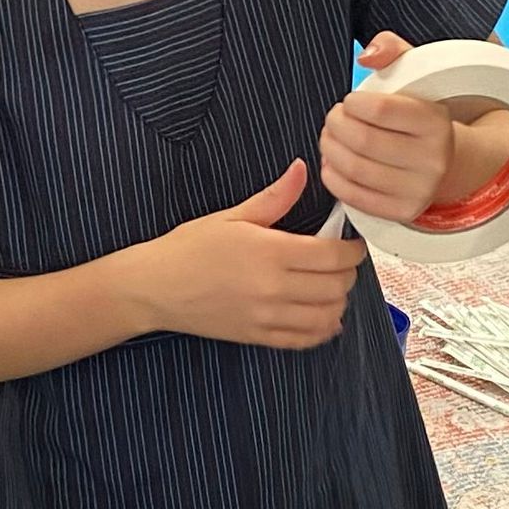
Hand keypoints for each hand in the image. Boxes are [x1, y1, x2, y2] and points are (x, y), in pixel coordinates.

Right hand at [134, 159, 367, 349]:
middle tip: (343, 263)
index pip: (333, 255)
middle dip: (349, 274)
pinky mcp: (259, 336)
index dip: (353, 250)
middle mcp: (273, 287)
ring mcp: (267, 316)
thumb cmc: (189, 247)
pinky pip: (306, 340)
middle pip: (336, 286)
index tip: (354, 244)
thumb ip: (275, 197)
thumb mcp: (232, 216)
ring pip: (327, 315)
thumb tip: (301, 169)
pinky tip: (324, 316)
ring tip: (333, 288)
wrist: (154, 288)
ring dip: (339, 302)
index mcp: (270, 251)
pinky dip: (323, 329)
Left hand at [320, 35, 456, 225]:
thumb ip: (390, 49)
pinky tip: (333, 164)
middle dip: (335, 126)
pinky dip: (333, 178)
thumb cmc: (416, 113)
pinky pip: (354, 197)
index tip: (350, 102)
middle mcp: (433, 159)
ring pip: (355, 169)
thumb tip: (367, 56)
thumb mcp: (413, 74)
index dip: (353, 104)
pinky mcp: (402, 211)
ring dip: (330, 150)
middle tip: (333, 119)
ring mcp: (419, 189)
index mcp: (436, 122)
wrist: (443, 159)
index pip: (381, 110)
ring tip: (330, 138)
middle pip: (362, 141)